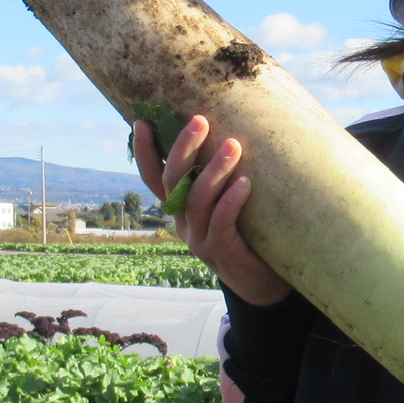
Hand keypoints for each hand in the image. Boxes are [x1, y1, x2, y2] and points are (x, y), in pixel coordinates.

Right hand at [133, 116, 291, 307]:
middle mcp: (183, 222)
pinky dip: (231, 200)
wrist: (262, 282)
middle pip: (173, 181)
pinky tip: (245, 183)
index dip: (145, 152)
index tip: (141, 121)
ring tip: (233, 145)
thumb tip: (231, 132)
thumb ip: (221, 178)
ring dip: (215, 169)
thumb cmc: (248, 233)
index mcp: (180, 208)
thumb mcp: (228, 203)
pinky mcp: (219, 251)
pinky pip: (220, 222)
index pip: (154, 178)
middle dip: (183, 148)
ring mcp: (198, 238)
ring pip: (197, 199)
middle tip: (200, 121)